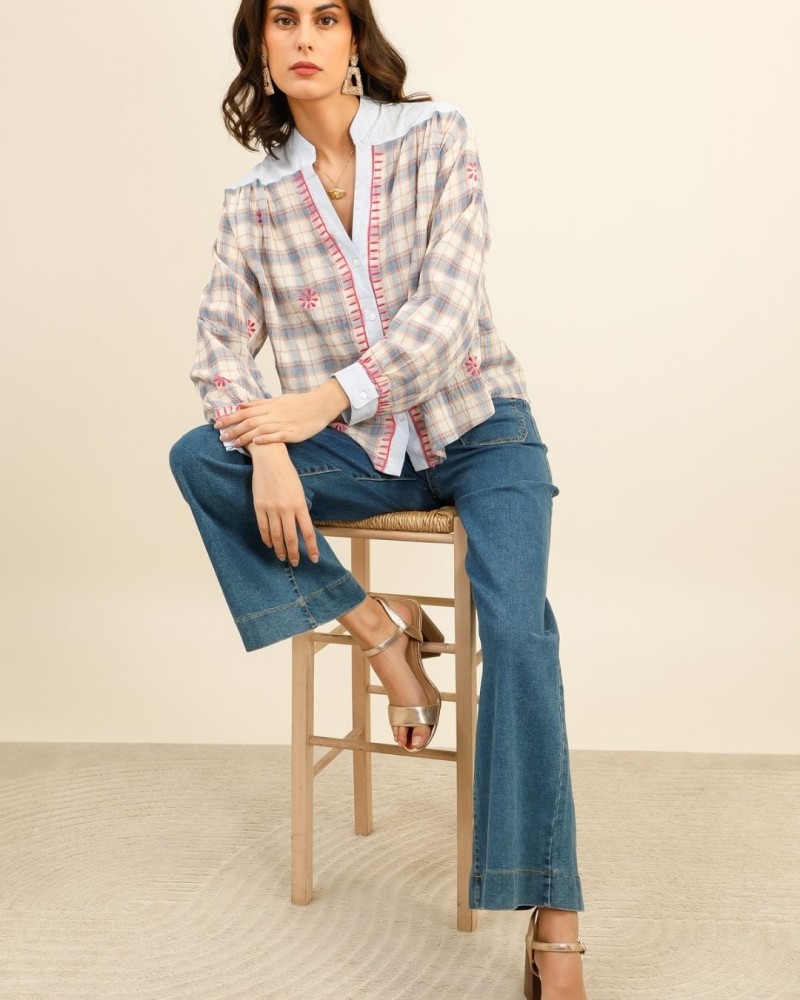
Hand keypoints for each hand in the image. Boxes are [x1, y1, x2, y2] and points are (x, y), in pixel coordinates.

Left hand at [214, 380, 348, 447]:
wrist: (320, 405)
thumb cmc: (298, 403)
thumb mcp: (277, 400)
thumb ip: (259, 404)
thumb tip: (241, 405)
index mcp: (269, 406)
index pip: (245, 411)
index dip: (231, 418)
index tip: (217, 424)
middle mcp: (274, 413)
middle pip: (250, 421)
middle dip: (234, 428)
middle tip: (220, 436)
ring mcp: (283, 423)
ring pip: (260, 429)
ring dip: (245, 436)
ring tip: (233, 443)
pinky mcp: (293, 432)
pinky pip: (278, 436)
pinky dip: (266, 438)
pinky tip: (257, 442)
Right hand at [250, 445, 319, 565]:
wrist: (270, 459)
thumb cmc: (287, 474)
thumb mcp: (299, 491)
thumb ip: (300, 509)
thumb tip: (301, 529)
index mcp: (300, 504)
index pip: (308, 532)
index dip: (311, 548)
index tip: (313, 559)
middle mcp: (286, 509)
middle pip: (291, 538)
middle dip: (294, 553)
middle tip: (295, 563)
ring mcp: (271, 508)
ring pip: (276, 535)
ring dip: (280, 549)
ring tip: (282, 557)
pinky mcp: (259, 506)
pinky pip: (263, 527)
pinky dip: (266, 538)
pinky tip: (270, 544)